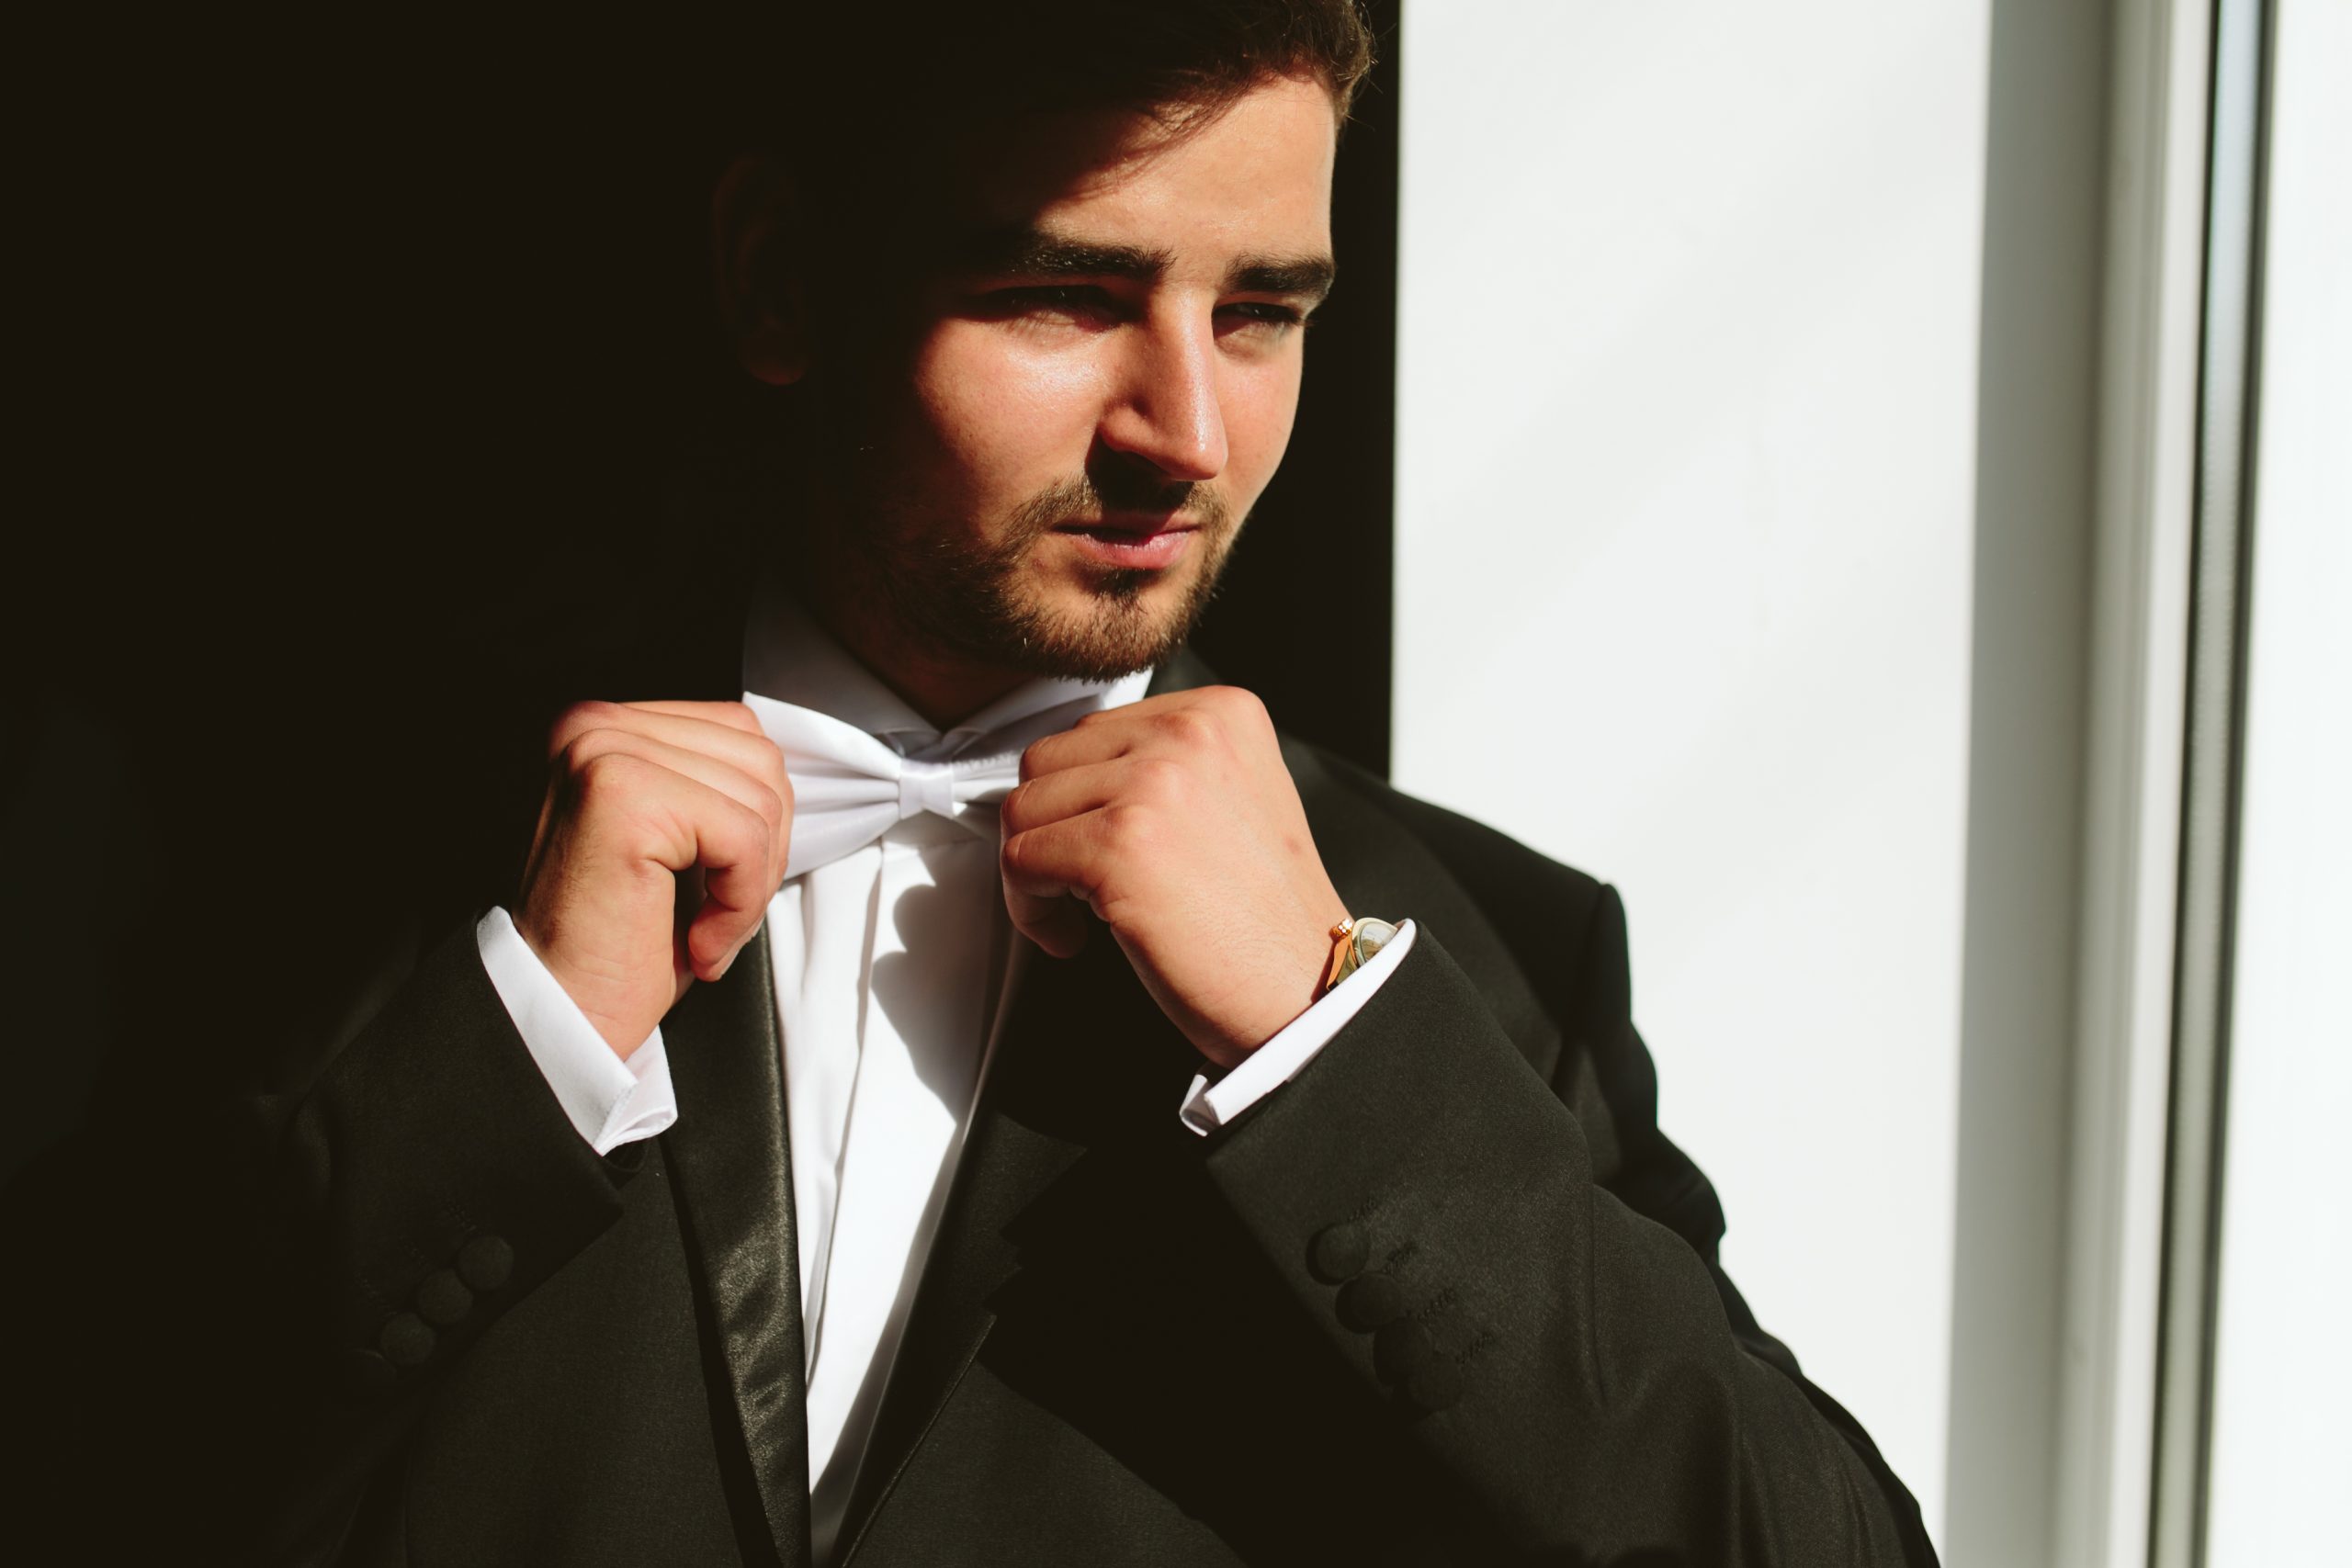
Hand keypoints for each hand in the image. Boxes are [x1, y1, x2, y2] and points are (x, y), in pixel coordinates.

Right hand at [515, 701, 791, 1057]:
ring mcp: (604, 753)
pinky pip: (745, 838)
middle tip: (716, 915)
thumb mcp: (678, 843)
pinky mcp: (623, 796)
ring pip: (761, 799)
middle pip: (759, 760)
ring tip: (702, 931)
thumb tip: (784, 776)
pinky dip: (740, 904)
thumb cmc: (617, 945)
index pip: (739, 734)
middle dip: (762, 850)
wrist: (561, 1015)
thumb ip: (715, 787)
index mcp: (606, 727)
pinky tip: (696, 944)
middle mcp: (595, 726)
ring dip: (750, 884)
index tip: (720, 885)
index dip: (755, 820)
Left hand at [1000, 687, 1348, 1067]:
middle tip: (1077, 885)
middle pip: (1047, 761)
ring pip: (1023, 809)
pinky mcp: (1121, 844)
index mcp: (1220, 711)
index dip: (1078, 800)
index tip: (1095, 846)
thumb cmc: (1265, 920)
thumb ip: (1164, 765)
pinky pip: (1021, 860)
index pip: (1091, 731)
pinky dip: (1029, 910)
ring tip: (1079, 912)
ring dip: (1034, 871)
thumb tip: (1072, 774)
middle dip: (1048, 829)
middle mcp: (1190, 733)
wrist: (1306, 993)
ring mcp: (1155, 783)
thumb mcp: (1234, 797)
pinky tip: (1075, 938)